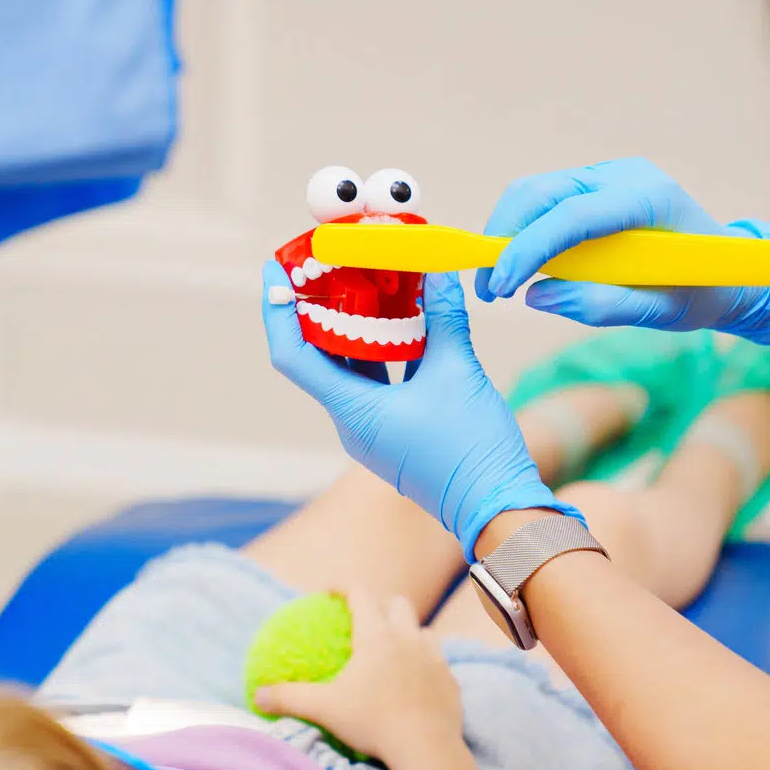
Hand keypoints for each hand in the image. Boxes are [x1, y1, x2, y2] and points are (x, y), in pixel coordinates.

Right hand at [253, 589, 464, 769]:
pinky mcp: (451, 681)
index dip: (344, 587)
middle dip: (383, 604)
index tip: (330, 591)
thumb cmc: (373, 723)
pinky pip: (439, 664)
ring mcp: (435, 658)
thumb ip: (289, 699)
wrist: (427, 748)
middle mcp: (408, 638)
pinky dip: (426, 665)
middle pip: (399, 604)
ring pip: (424, 631)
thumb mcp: (324, 709)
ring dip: (410, 633)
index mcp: (377, 636)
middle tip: (368, 618)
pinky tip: (417, 683)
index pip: (361, 595)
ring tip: (396, 650)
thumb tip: (257, 696)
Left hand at [265, 263, 573, 559]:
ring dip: (357, 325)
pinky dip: (385, 348)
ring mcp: (372, 428)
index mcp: (352, 411)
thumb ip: (444, 318)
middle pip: (320, 356)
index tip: (273, 272)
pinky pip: (377, 381)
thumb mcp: (459, 372)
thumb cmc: (472, 449)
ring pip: (351, 366)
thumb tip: (438, 272)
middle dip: (322, 307)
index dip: (277, 312)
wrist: (496, 506)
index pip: (293, 356)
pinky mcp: (394, 430)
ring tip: (366, 278)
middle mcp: (352, 421)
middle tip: (329, 263)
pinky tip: (403, 315)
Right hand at [474, 158, 769, 346]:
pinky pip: (542, 201)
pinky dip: (520, 232)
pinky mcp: (592, 186)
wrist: (726, 268)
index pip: (572, 215)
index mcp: (649, 199)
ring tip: (499, 284)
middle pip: (539, 192)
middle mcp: (623, 175)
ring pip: (533, 192)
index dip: (528, 248)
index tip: (500, 286)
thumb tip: (537, 297)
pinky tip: (520, 268)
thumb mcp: (662, 312)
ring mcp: (606, 176)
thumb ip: (602, 306)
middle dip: (501, 237)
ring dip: (505, 234)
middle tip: (488, 290)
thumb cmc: (701, 291)